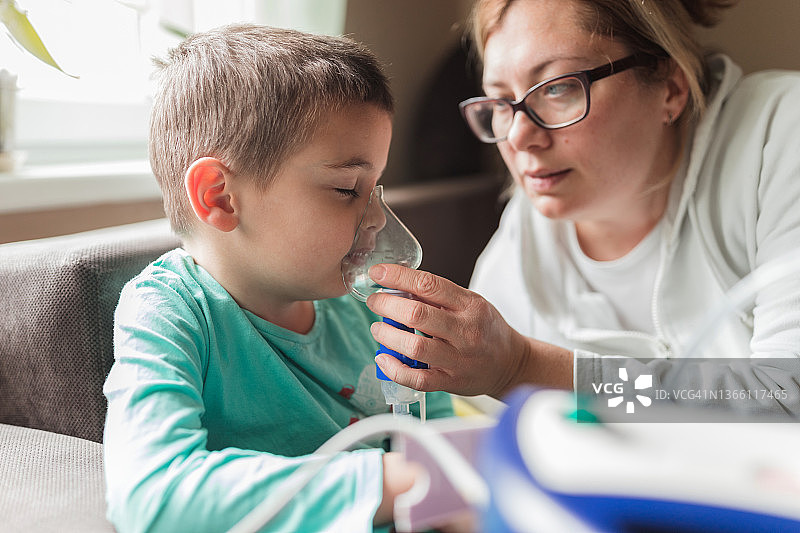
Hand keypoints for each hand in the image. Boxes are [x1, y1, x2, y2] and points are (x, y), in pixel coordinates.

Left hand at [366, 264, 562, 397]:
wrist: (511, 363)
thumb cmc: (485, 329)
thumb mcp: (471, 303)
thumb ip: (438, 296)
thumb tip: (397, 285)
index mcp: (470, 305)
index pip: (429, 284)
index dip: (398, 277)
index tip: (378, 273)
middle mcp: (466, 331)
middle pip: (418, 314)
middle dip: (387, 305)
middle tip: (374, 302)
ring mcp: (459, 359)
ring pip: (415, 347)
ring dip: (388, 336)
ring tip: (378, 329)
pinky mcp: (452, 382)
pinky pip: (418, 379)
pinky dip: (395, 369)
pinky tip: (383, 359)